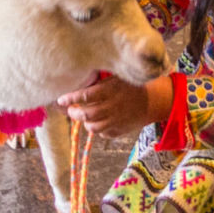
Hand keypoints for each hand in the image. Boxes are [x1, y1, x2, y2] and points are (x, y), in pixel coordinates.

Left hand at [58, 74, 173, 138]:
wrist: (153, 101)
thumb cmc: (131, 86)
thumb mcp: (116, 78)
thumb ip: (98, 83)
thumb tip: (76, 86)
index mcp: (111, 90)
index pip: (85, 95)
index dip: (70, 98)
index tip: (60, 99)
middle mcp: (113, 106)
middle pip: (86, 114)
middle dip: (74, 113)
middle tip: (71, 110)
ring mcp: (117, 120)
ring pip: (93, 127)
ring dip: (86, 123)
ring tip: (85, 117)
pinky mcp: (120, 130)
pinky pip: (104, 134)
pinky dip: (98, 129)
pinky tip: (100, 122)